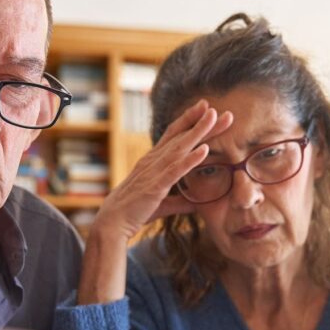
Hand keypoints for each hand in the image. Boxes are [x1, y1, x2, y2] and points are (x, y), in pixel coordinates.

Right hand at [93, 99, 233, 242]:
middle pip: (180, 137)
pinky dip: (190, 159)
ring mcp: (153, 172)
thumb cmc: (134, 211)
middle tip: (216, 107)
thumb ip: (180, 202)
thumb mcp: (161, 204)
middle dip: (199, 121)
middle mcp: (153, 161)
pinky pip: (175, 170)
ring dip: (198, 131)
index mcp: (152, 162)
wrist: (112, 222)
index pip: (173, 136)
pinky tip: (204, 149)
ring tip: (214, 117)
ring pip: (179, 147)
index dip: (189, 120)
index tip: (205, 107)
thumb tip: (197, 204)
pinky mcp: (155, 187)